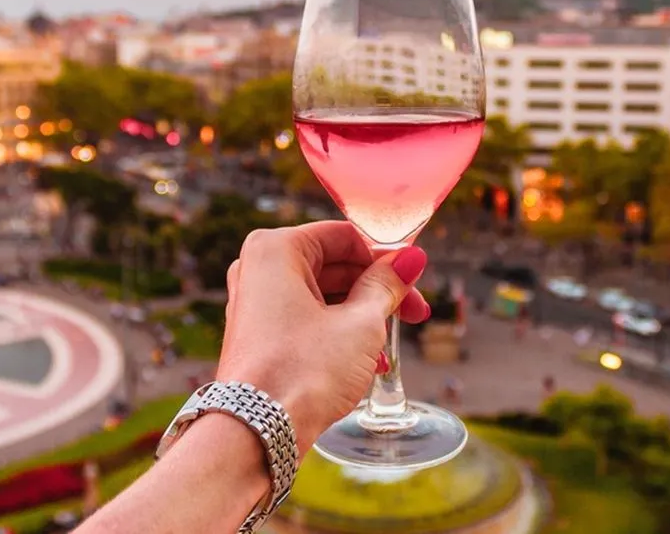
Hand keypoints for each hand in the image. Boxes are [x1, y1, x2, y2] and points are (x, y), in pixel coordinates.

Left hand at [215, 222, 430, 456]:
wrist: (255, 433)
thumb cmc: (303, 371)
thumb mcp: (360, 323)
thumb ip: (387, 285)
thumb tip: (411, 259)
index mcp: (276, 249)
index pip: (346, 237)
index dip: (386, 258)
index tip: (415, 278)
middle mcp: (258, 269)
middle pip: (335, 265)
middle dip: (377, 290)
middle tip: (414, 313)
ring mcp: (256, 303)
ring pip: (324, 295)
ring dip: (362, 316)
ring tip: (389, 345)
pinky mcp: (260, 336)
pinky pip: (308, 320)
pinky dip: (339, 333)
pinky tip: (368, 363)